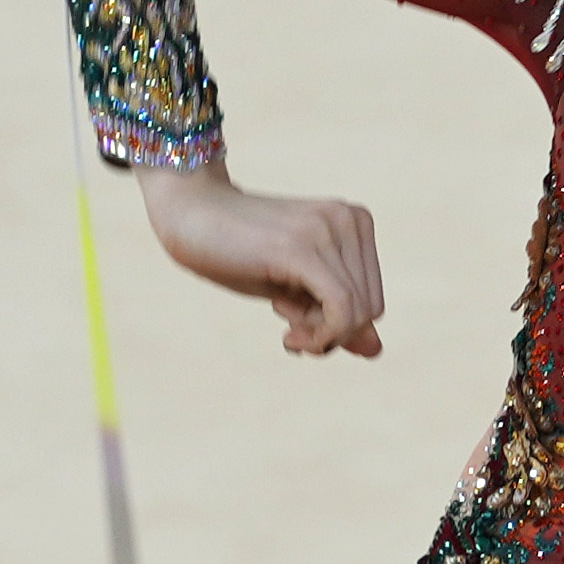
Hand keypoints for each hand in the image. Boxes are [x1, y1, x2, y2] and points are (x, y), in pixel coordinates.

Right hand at [136, 170, 386, 358]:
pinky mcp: (303, 248)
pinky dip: (321, 337)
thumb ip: (337, 316)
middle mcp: (350, 220)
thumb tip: (376, 350)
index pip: (372, 300)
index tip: (298, 324)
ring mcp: (329, 229)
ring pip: (357, 314)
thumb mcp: (295, 290)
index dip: (338, 328)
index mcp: (356, 222)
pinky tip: (287, 336)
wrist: (188, 212)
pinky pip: (341, 310)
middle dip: (330, 333)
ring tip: (283, 322)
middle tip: (288, 327)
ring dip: (318, 336)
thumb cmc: (238, 253)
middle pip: (370, 309)